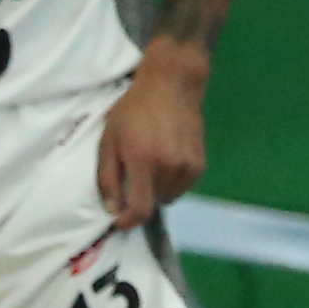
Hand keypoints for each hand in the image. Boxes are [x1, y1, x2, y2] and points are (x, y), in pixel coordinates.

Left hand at [97, 47, 210, 227]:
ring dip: (157, 190)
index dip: (129, 221)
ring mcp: (188, 165)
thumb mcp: (109, 141)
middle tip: (133, 175)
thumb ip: (108, 178)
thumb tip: (113, 209)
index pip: (140, 209)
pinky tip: (167, 160)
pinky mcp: (200, 163)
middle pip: (154, 203)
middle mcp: (169, 166)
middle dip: (140, 197)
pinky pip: (183, 186)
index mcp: (143, 161)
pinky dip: (172, 182)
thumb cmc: (133, 111)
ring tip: (151, 166)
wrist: (171, 85)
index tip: (120, 220)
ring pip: (169, 196)